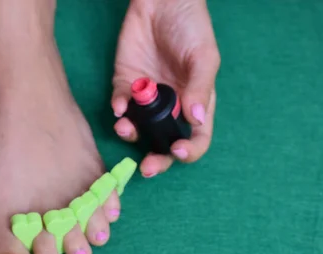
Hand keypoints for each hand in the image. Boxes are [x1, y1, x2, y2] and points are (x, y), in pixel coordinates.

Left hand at [111, 0, 219, 175]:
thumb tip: (196, 121)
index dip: (189, 150)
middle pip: (164, 142)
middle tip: (147, 167)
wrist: (163, 0)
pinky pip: (121, 105)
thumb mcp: (203, 57)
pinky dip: (119, 110)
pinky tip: (120, 107)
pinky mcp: (126, 84)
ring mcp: (147, 98)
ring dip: (131, 135)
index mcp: (196, 103)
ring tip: (126, 129)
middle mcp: (171, 106)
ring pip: (138, 129)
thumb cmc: (191, 27)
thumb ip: (200, 89)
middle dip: (156, 158)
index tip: (178, 152)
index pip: (197, 138)